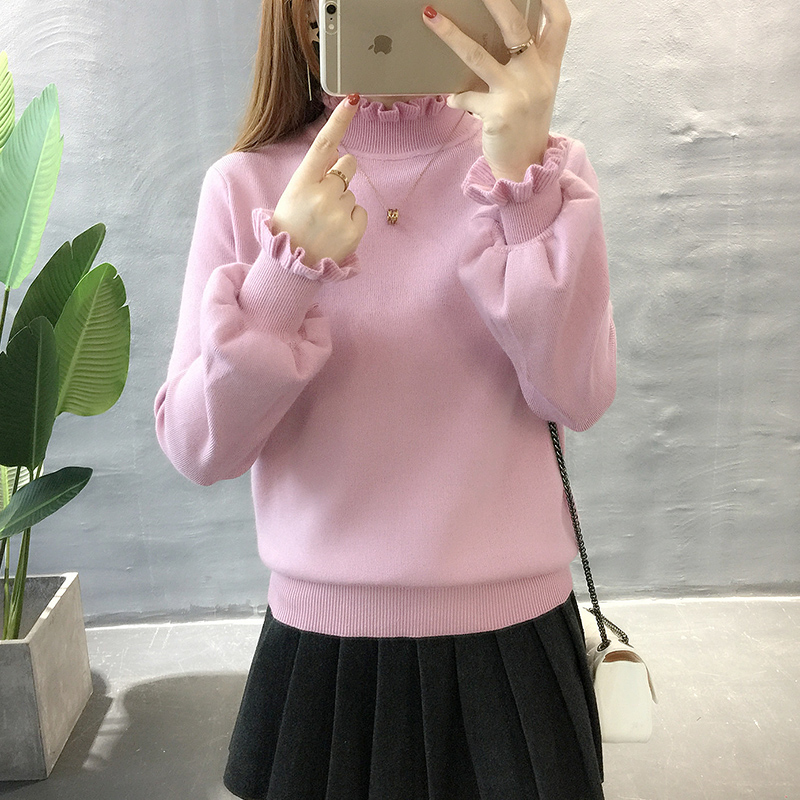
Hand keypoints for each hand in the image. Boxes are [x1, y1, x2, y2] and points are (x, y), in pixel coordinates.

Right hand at [272, 95, 367, 265]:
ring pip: (352, 192)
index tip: (352, 99)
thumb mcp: (293, 195)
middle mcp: (322, 195)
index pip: (324, 144)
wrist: (292, 266)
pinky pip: (360, 211)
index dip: (339, 120)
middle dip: (341, 175)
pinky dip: (352, 220)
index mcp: (301, 183)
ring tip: (325, 223)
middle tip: (323, 201)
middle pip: (347, 166)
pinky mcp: (353, 230)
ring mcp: (339, 213)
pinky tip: (336, 232)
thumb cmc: (292, 226)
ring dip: (342, 203)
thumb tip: (338, 155)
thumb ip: (315, 174)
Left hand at [422, 0, 570, 181]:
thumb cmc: (525, 127)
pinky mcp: (497, 114)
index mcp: (549, 68)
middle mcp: (536, 77)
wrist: (524, 167)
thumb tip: (493, 37)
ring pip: (478, 56)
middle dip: (496, 1)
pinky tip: (454, 100)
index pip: (560, 23)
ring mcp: (517, 95)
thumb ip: (525, 65)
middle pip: (517, 28)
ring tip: (431, 16)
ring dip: (451, 35)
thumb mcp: (535, 92)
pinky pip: (467, 96)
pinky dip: (457, 97)